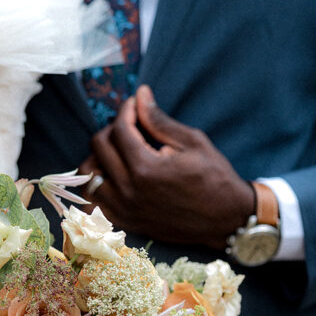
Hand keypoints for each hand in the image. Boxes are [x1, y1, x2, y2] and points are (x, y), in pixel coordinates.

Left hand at [81, 85, 253, 247]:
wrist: (225, 219)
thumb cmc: (214, 177)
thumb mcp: (192, 142)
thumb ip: (159, 120)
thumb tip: (140, 94)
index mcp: (146, 168)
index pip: (119, 129)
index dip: (126, 110)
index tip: (135, 104)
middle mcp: (129, 190)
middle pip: (100, 146)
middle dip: (112, 128)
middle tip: (130, 126)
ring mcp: (124, 208)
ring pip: (89, 173)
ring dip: (100, 156)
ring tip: (119, 151)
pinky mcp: (124, 221)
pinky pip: (92, 202)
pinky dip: (96, 185)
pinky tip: (112, 176)